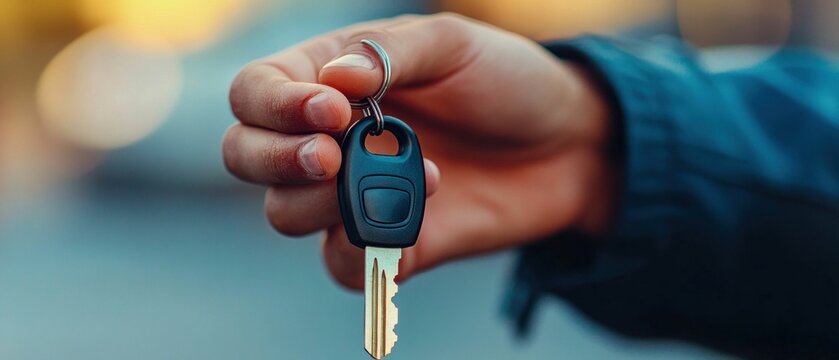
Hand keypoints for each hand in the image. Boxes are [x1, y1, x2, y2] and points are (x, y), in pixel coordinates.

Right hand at [222, 13, 615, 289]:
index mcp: (330, 80)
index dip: (275, 105)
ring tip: (412, 175)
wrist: (567, 144)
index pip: (256, 92)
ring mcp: (352, 196)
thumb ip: (386, 55)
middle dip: (275, 158)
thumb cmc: (506, 81)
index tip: (331, 112)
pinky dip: (364, 249)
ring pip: (285, 213)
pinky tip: (419, 214)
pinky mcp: (387, 244)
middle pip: (246, 156)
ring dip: (329, 202)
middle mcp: (329, 140)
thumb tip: (330, 82)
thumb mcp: (452, 44)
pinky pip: (342, 264)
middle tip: (331, 157)